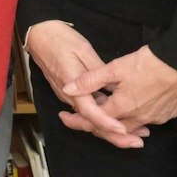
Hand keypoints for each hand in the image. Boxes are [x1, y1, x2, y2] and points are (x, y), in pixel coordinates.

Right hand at [22, 20, 145, 148]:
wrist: (39, 34)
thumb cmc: (60, 39)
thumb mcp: (83, 50)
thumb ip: (98, 72)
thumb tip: (114, 87)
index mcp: (71, 85)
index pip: (89, 111)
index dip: (106, 122)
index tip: (124, 130)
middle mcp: (69, 96)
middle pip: (91, 122)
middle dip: (113, 135)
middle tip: (138, 142)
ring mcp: (68, 96)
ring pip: (90, 118)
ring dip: (110, 128)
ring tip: (135, 133)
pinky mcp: (71, 93)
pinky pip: (88, 110)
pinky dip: (103, 117)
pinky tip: (119, 118)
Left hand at [74, 45, 176, 134]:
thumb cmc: (148, 63)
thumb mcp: (115, 68)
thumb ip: (90, 80)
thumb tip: (67, 88)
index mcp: (122, 108)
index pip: (95, 121)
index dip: (78, 120)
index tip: (65, 117)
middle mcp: (138, 118)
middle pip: (112, 129)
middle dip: (95, 125)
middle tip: (81, 117)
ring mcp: (155, 118)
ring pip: (130, 126)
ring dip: (116, 123)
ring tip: (104, 114)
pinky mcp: (168, 115)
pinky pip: (147, 121)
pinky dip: (135, 119)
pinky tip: (132, 109)